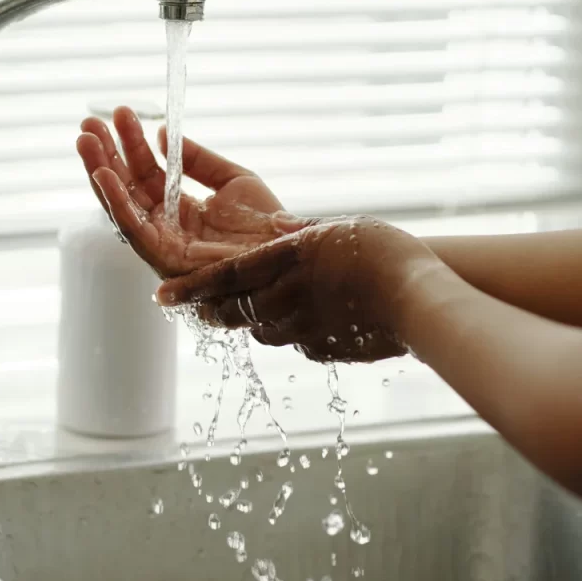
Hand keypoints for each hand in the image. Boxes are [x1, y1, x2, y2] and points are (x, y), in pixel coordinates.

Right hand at [76, 106, 288, 277]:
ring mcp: (162, 244)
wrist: (286, 250)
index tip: (121, 114)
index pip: (146, 173)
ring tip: (85, 140)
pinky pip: (133, 228)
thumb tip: (162, 133)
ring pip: (121, 206)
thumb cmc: (266, 222)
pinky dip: (116, 202)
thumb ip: (196, 158)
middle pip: (126, 188)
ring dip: (100, 172)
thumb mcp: (231, 178)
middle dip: (105, 155)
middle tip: (88, 122)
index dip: (132, 143)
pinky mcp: (164, 258)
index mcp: (179, 210)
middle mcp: (165, 227)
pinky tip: (102, 175)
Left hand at [156, 214, 441, 362]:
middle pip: (231, 311)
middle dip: (211, 308)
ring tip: (255, 308)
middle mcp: (281, 303)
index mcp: (279, 266)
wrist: (421, 303)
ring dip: (251, 319)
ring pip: (260, 328)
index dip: (188, 288)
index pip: (219, 280)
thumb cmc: (383, 253)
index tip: (160, 297)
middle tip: (197, 306)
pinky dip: (291, 330)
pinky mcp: (324, 350)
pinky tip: (309, 320)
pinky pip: (295, 341)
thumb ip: (301, 236)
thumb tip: (280, 232)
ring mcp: (301, 332)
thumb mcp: (335, 230)